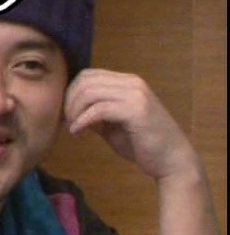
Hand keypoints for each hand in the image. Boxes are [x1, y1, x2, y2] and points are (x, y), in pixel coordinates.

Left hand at [64, 69, 201, 182]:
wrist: (170, 159)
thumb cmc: (142, 144)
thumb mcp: (111, 125)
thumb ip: (94, 114)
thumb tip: (69, 110)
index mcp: (127, 82)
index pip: (88, 75)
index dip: (70, 92)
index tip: (65, 113)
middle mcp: (132, 83)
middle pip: (85, 80)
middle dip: (68, 101)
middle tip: (65, 121)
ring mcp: (136, 94)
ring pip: (90, 92)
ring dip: (74, 111)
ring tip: (72, 127)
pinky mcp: (136, 110)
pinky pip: (99, 109)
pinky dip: (82, 120)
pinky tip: (77, 132)